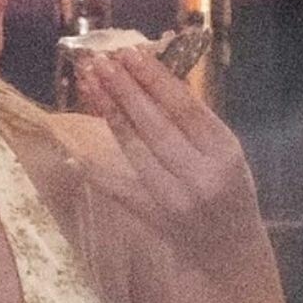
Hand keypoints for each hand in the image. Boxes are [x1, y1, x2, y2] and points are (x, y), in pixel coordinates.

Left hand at [71, 43, 264, 275]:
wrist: (229, 250)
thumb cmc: (228, 191)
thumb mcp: (226, 153)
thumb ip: (195, 120)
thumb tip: (154, 74)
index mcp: (226, 151)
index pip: (184, 107)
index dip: (154, 78)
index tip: (129, 52)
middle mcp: (201, 175)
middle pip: (155, 124)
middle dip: (124, 89)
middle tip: (99, 61)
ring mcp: (175, 199)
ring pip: (135, 150)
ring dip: (109, 114)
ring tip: (90, 85)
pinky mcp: (153, 217)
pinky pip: (118, 187)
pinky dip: (95, 168)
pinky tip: (74, 149)